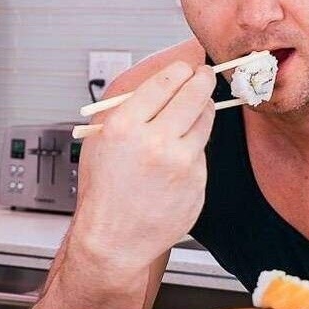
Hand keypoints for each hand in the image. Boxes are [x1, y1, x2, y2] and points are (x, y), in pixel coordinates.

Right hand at [70, 60, 215, 274]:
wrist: (114, 240)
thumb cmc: (106, 192)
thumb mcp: (103, 142)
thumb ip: (132, 111)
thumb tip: (165, 83)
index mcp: (125, 127)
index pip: (166, 81)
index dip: (181, 70)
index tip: (186, 69)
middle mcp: (155, 142)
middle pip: (195, 93)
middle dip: (202, 79)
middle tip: (204, 76)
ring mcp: (180, 163)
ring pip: (205, 119)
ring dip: (202, 111)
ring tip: (191, 114)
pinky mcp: (197, 181)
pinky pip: (202, 152)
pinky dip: (194, 149)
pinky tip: (176, 161)